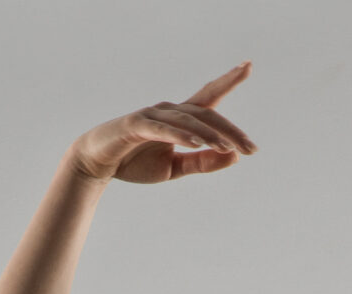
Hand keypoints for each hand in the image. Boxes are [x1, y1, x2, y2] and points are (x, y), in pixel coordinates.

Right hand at [70, 65, 255, 185]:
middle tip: (251, 148)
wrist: (99, 163)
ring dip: (210, 135)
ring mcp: (153, 116)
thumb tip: (234, 156)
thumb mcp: (175, 168)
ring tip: (229, 149)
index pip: (209, 99)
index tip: (248, 66)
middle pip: (206, 114)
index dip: (228, 81)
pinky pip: (163, 130)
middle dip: (230, 131)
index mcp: (180, 119)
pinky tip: (197, 143)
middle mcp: (169, 111)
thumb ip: (202, 162)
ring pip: (188, 122)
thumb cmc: (136, 162)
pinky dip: (181, 136)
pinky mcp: (137, 126)